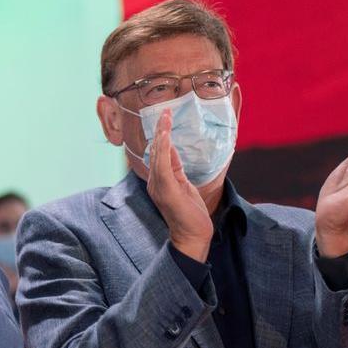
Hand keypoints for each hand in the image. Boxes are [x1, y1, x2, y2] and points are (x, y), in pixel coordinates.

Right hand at [145, 109, 212, 260]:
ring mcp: (158, 186)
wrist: (192, 236)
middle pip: (156, 151)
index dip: (162, 136)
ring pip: (158, 155)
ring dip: (161, 134)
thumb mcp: (184, 186)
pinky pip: (162, 165)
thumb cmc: (190, 214)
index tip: (165, 118)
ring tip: (165, 117)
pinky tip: (165, 136)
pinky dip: (163, 149)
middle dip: (160, 130)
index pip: (159, 154)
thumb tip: (173, 152)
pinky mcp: (166, 190)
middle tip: (165, 111)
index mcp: (159, 181)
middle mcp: (155, 182)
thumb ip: (176, 170)